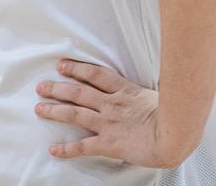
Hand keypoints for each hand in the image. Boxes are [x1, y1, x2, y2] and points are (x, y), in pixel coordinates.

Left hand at [35, 59, 187, 168]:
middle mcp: (112, 104)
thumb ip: (145, 91)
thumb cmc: (173, 116)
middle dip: (58, 88)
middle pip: (78, 92)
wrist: (175, 134)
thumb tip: (150, 83)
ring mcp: (108, 123)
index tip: (62, 65)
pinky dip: (67, 148)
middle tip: (41, 87)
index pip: (95, 74)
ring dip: (55, 111)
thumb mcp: (158, 95)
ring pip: (75, 113)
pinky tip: (54, 150)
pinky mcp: (109, 143)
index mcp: (125, 91)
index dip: (76, 68)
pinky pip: (83, 146)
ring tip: (40, 109)